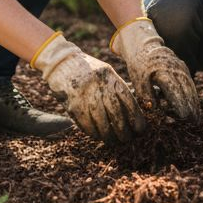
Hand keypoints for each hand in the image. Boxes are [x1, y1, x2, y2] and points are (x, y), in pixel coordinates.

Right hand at [30, 34, 146, 143]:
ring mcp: (84, 94)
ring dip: (108, 134)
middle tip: (126, 138)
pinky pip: (85, 124)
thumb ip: (117, 89)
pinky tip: (97, 135)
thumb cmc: (89, 71)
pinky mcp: (72, 104)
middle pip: (115, 112)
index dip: (136, 116)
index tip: (140, 129)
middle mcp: (98, 85)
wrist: (61, 62)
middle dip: (122, 129)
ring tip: (112, 140)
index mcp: (109, 76)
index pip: (127, 99)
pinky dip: (93, 132)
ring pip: (100, 121)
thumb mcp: (106, 73)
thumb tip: (134, 112)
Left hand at [110, 18, 200, 120]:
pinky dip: (193, 95)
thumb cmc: (139, 66)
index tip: (184, 116)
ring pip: (190, 87)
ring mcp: (180, 67)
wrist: (144, 46)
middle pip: (185, 89)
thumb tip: (155, 109)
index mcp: (161, 72)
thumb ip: (146, 95)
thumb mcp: (138, 80)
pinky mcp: (183, 68)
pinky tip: (195, 107)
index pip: (173, 89)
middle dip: (191, 106)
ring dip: (194, 102)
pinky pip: (191, 83)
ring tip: (197, 118)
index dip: (180, 103)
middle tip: (194, 122)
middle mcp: (174, 69)